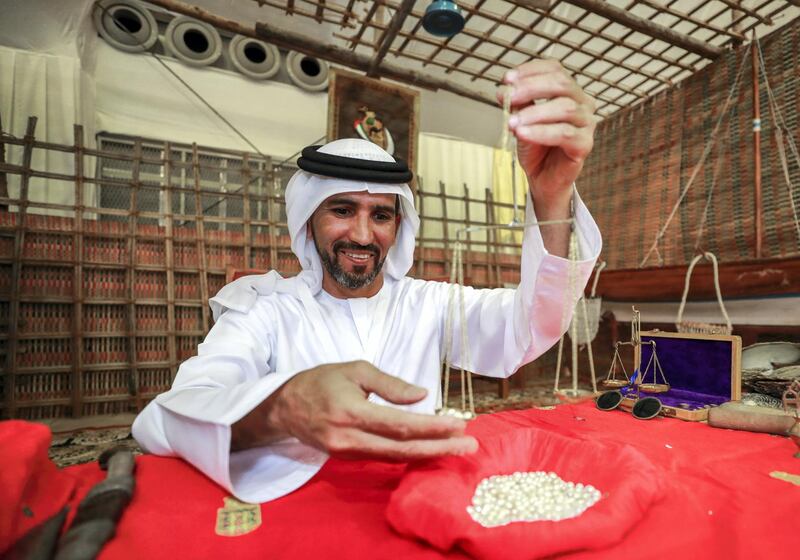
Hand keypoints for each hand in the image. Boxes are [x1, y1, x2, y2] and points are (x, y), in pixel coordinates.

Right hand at [231, 360, 477, 460]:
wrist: (284, 407)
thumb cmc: (321, 381)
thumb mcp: (355, 370)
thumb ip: (389, 384)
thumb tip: (423, 395)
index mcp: (351, 412)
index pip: (399, 424)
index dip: (431, 426)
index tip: (458, 425)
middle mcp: (350, 439)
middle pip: (402, 448)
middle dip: (439, 448)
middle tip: (470, 445)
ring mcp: (348, 453)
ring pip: (395, 457)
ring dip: (428, 452)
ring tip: (458, 448)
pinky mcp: (347, 459)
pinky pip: (384, 458)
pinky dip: (410, 454)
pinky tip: (430, 449)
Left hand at [498, 60, 596, 205]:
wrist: (542, 177)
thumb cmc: (535, 146)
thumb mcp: (522, 120)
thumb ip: (517, 104)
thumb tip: (504, 90)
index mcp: (569, 91)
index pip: (555, 69)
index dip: (531, 70)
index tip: (506, 79)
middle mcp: (582, 103)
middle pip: (562, 84)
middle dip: (532, 86)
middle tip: (508, 95)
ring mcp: (587, 124)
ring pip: (565, 108)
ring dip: (534, 112)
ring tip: (512, 122)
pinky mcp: (584, 145)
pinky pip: (565, 133)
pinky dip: (540, 132)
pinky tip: (522, 133)